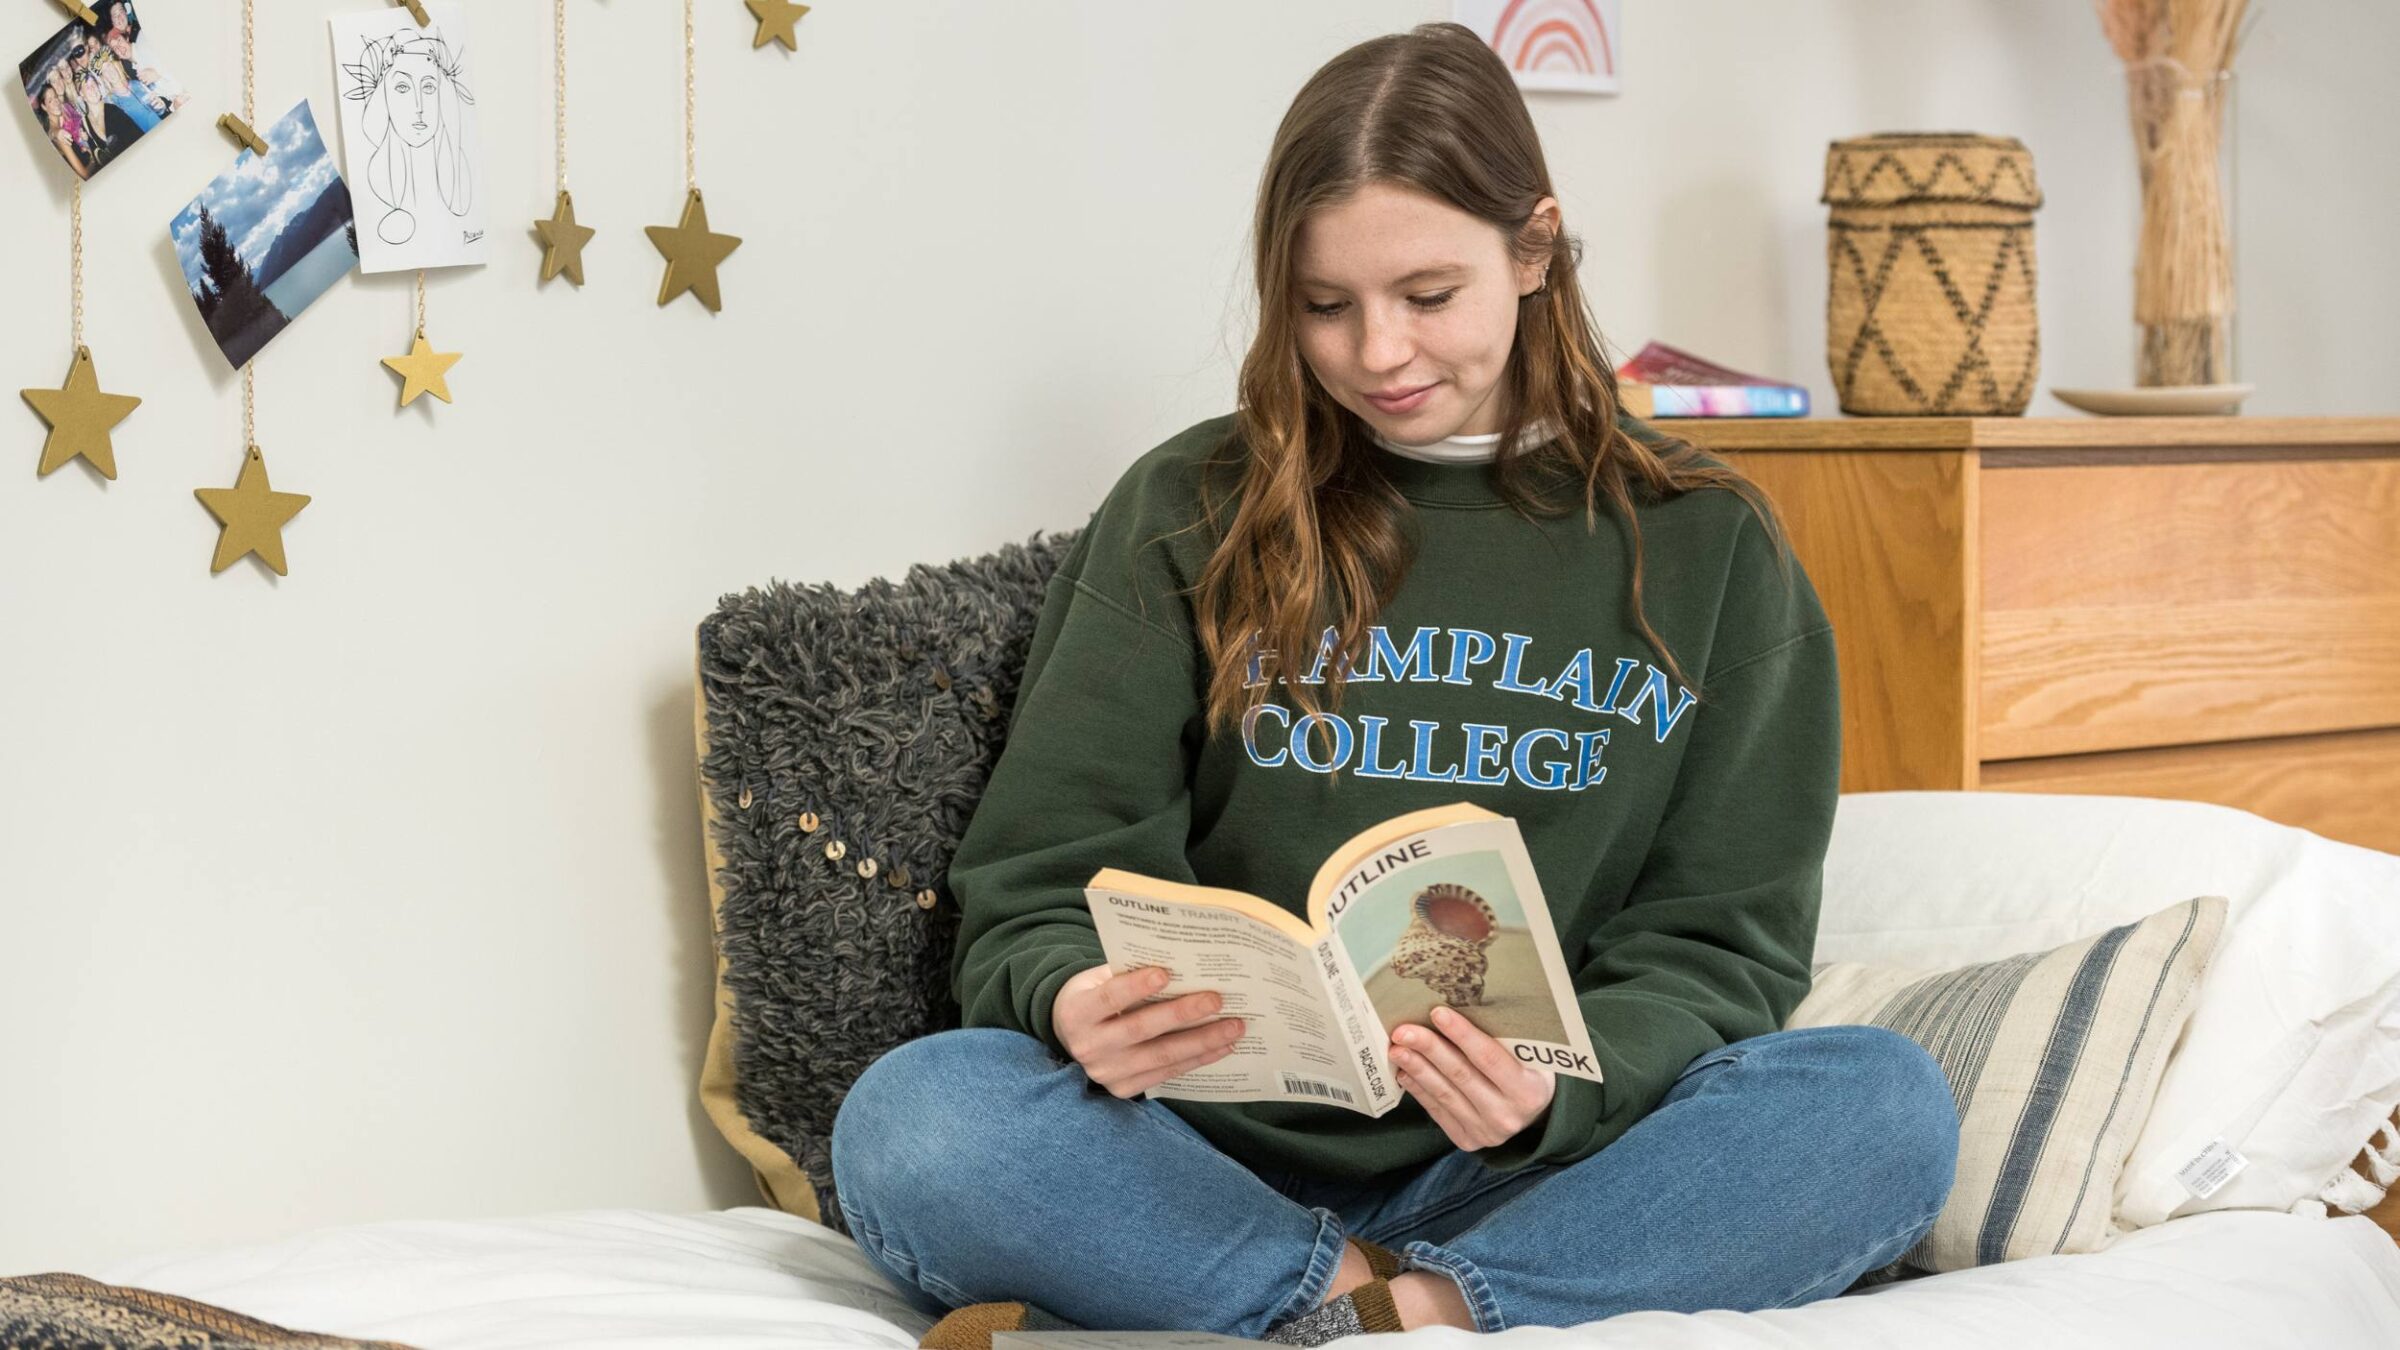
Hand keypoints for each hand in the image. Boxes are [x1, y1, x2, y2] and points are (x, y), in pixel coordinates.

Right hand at [1051, 963, 1244, 1099]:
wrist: (1071, 1035)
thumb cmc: (1095, 996)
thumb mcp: (1099, 979)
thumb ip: (1129, 972)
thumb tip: (1182, 964)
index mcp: (1076, 1012)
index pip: (1109, 998)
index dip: (1136, 986)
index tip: (1166, 972)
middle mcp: (1088, 1046)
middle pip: (1140, 1029)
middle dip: (1182, 1014)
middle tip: (1217, 1000)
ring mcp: (1106, 1072)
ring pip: (1160, 1056)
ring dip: (1201, 1041)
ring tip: (1233, 1027)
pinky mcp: (1123, 1089)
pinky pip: (1166, 1074)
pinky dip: (1197, 1059)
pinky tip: (1222, 1047)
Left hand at [1390, 1005, 1556, 1150]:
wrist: (1535, 1116)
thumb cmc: (1530, 1072)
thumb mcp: (1531, 1055)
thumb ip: (1504, 1037)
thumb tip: (1459, 1004)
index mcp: (1529, 1090)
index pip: (1489, 1057)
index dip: (1462, 1034)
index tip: (1437, 1013)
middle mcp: (1507, 1115)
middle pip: (1460, 1075)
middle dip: (1428, 1049)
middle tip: (1403, 1030)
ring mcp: (1486, 1132)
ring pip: (1444, 1094)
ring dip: (1417, 1068)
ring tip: (1397, 1048)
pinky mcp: (1467, 1139)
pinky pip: (1437, 1111)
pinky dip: (1419, 1089)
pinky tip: (1405, 1071)